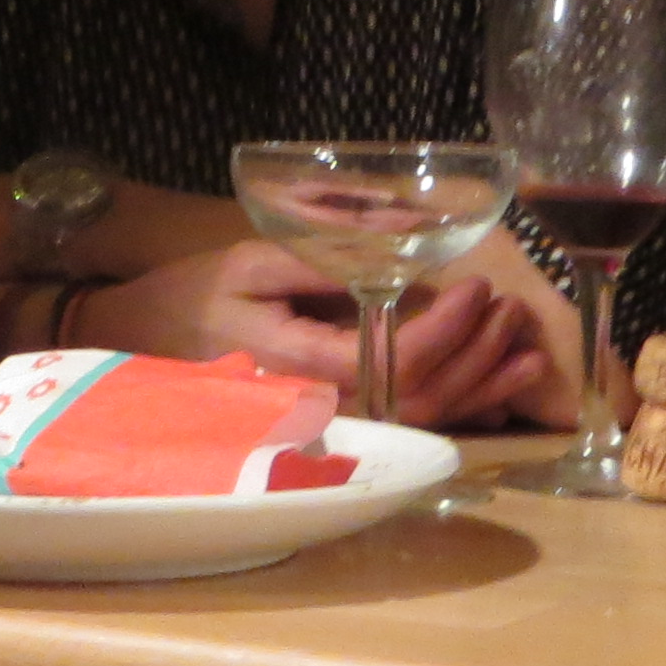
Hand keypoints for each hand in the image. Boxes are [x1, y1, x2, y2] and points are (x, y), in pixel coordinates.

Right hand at [79, 243, 564, 431]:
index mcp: (296, 361)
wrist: (139, 343)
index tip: (475, 289)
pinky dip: (458, 406)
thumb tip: (406, 243)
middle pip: (417, 400)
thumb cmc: (194, 295)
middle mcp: (317, 404)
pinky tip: (498, 386)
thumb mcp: (253, 260)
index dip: (443, 331)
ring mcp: (327, 421)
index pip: (388, 361)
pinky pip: (404, 423)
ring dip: (480, 388)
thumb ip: (327, 258)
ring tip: (525, 351)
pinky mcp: (334, 421)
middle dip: (476, 359)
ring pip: (418, 420)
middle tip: (510, 313)